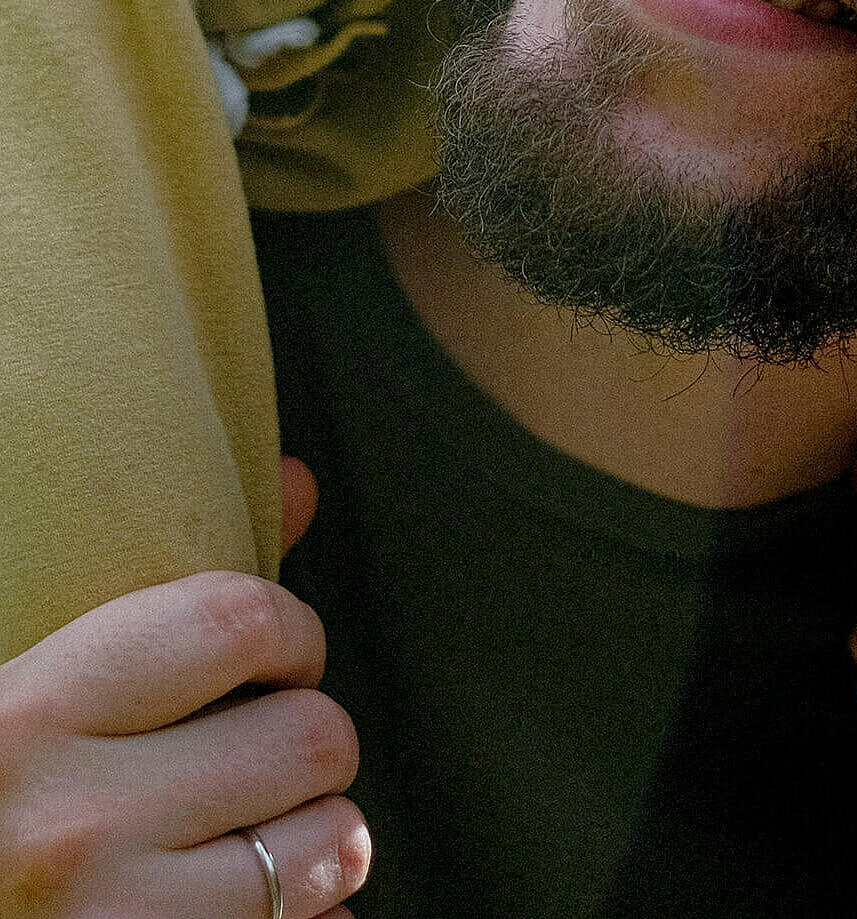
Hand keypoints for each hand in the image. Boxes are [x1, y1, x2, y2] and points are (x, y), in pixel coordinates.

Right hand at [0, 458, 368, 916]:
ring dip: (321, 834)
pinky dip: (310, 918)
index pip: (235, 623)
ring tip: (267, 830)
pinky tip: (248, 904)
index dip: (292, 630)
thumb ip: (163, 598)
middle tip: (270, 753)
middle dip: (312, 737)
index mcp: (29, 716)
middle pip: (307, 737)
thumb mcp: (30, 682)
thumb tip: (299, 481)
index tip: (282, 653)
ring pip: (329, 847)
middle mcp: (70, 826)